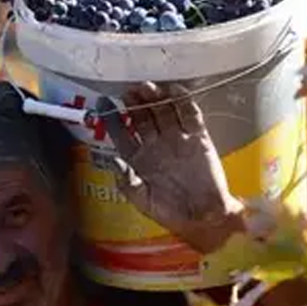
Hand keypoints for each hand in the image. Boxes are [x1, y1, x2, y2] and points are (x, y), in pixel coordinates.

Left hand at [97, 82, 245, 253]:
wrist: (204, 218)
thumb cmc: (170, 212)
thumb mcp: (142, 200)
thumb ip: (127, 181)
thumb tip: (114, 160)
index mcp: (139, 158)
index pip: (121, 132)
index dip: (111, 117)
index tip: (102, 102)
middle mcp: (156, 144)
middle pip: (143, 117)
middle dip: (135, 102)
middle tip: (129, 91)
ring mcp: (177, 139)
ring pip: (164, 111)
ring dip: (156, 98)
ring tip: (147, 87)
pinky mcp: (198, 138)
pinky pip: (190, 116)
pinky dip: (183, 102)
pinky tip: (175, 91)